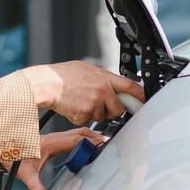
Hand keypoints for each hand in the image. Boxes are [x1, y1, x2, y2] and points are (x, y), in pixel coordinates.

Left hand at [6, 127, 106, 189]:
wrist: (2, 150)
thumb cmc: (13, 159)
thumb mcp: (26, 174)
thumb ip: (35, 187)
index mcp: (52, 143)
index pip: (77, 139)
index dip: (92, 141)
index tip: (103, 144)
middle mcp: (54, 138)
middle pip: (80, 133)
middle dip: (95, 136)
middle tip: (108, 142)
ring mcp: (53, 137)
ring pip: (76, 132)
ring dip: (90, 135)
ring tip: (102, 141)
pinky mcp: (51, 140)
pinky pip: (71, 135)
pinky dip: (82, 137)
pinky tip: (86, 143)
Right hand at [22, 61, 145, 125]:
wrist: (47, 84)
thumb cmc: (63, 75)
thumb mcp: (87, 69)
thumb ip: (102, 78)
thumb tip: (112, 84)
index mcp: (105, 78)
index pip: (131, 87)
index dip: (140, 96)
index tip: (143, 101)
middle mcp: (102, 91)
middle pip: (119, 108)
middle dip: (113, 109)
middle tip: (102, 104)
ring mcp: (94, 104)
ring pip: (103, 116)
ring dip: (95, 112)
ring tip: (82, 101)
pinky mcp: (84, 115)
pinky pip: (89, 120)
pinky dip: (82, 116)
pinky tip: (74, 106)